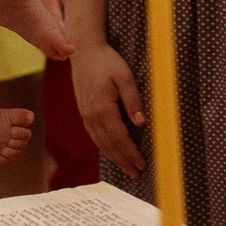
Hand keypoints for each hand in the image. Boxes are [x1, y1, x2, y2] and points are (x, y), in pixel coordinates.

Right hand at [69, 42, 146, 176]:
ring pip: (100, 143)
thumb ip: (133, 100)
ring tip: (127, 168)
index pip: (119, 138)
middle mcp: (91, 116)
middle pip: (109, 145)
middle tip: (136, 174)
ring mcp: (85, 115)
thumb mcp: (125, 77)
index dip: (131, 153)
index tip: (142, 164)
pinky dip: (104, 147)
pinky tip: (112, 152)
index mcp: (102, 109)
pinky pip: (94, 136)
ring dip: (114, 158)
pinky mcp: (84, 112)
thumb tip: (141, 124)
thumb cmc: (107, 61)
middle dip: (123, 161)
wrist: (83, 51)